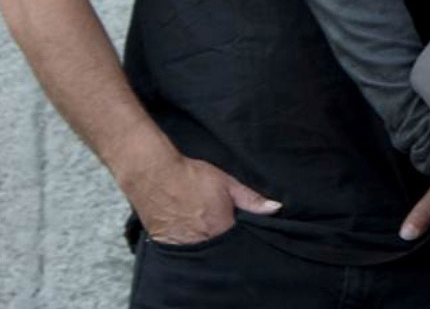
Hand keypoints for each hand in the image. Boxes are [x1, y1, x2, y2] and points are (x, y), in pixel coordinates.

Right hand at [123, 151, 280, 245]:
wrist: (154, 175)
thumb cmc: (191, 177)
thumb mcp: (228, 183)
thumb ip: (252, 200)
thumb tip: (275, 208)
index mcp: (221, 228)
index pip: (239, 244)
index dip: (243, 239)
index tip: (243, 234)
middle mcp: (202, 242)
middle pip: (220, 251)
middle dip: (225, 245)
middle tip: (220, 228)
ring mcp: (182, 246)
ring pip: (202, 253)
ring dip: (206, 245)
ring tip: (204, 229)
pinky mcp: (166, 245)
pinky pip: (183, 252)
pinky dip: (189, 246)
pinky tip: (189, 234)